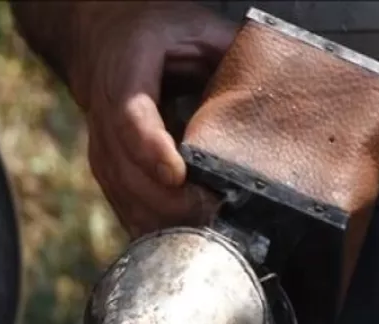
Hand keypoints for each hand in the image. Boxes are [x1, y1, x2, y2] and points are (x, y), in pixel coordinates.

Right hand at [69, 2, 235, 237]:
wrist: (100, 45)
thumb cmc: (148, 35)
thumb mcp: (190, 27)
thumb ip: (229, 49)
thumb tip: (278, 73)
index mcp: (125, 80)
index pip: (131, 121)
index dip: (151, 151)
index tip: (177, 175)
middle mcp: (105, 122)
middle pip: (127, 172)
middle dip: (168, 200)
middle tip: (211, 212)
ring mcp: (102, 152)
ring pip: (124, 196)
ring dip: (162, 220)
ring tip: (204, 234)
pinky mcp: (109, 173)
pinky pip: (124, 207)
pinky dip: (150, 227)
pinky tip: (180, 242)